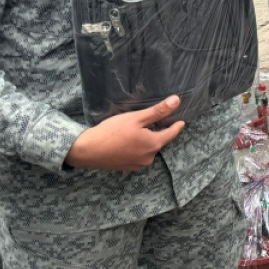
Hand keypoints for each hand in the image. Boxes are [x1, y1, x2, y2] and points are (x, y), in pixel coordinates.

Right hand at [64, 96, 186, 170]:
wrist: (87, 151)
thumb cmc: (112, 132)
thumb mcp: (136, 118)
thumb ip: (158, 111)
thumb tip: (177, 101)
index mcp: (153, 145)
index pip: (171, 134)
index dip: (176, 126)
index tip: (181, 122)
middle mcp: (149, 158)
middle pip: (159, 142)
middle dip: (158, 132)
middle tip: (155, 122)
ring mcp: (138, 164)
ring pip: (148, 149)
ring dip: (147, 140)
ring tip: (140, 131)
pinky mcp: (127, 167)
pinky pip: (139, 155)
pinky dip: (138, 147)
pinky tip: (129, 141)